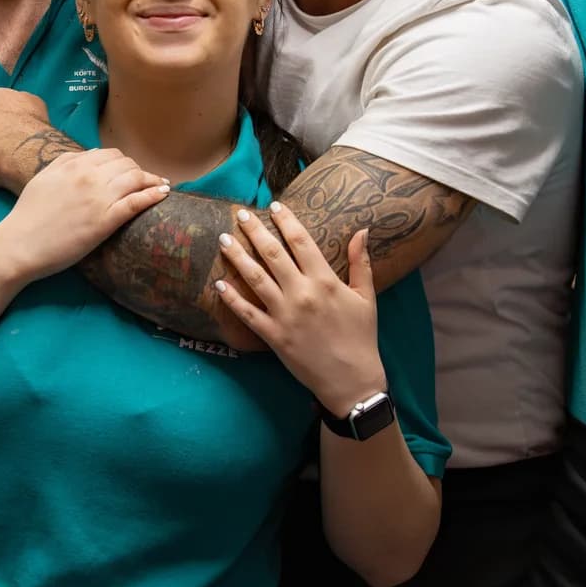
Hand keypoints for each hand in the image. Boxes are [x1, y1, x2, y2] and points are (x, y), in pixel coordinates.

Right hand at [0, 149, 170, 279]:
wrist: (19, 244)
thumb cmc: (28, 214)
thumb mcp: (44, 178)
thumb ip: (67, 162)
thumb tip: (92, 155)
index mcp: (74, 164)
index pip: (111, 155)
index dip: (125, 163)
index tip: (131, 172)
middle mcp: (89, 176)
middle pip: (127, 165)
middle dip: (139, 171)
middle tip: (146, 181)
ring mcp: (98, 198)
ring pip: (135, 179)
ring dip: (152, 180)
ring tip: (161, 185)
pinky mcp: (105, 221)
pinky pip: (136, 202)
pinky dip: (153, 195)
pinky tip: (163, 194)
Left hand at [214, 206, 385, 413]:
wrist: (352, 380)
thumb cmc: (361, 337)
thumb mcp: (366, 297)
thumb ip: (360, 262)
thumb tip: (362, 230)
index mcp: (325, 280)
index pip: (301, 241)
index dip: (285, 220)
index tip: (273, 206)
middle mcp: (302, 293)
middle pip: (272, 253)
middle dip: (254, 231)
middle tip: (240, 214)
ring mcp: (285, 314)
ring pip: (254, 278)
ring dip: (237, 257)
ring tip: (223, 239)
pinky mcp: (273, 336)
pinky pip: (247, 313)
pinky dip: (231, 298)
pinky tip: (219, 283)